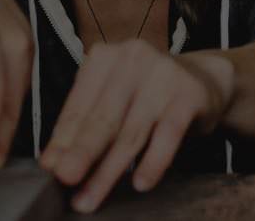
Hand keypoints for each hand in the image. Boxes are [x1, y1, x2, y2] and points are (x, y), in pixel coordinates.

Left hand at [39, 40, 235, 212]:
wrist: (205, 79)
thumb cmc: (150, 92)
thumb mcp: (115, 97)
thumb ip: (86, 123)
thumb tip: (55, 161)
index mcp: (105, 57)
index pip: (79, 105)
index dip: (62, 140)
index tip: (49, 167)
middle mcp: (133, 59)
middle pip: (102, 118)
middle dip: (81, 154)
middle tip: (65, 179)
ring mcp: (163, 75)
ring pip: (131, 133)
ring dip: (110, 171)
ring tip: (92, 196)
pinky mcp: (189, 95)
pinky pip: (168, 136)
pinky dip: (153, 163)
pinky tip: (141, 183)